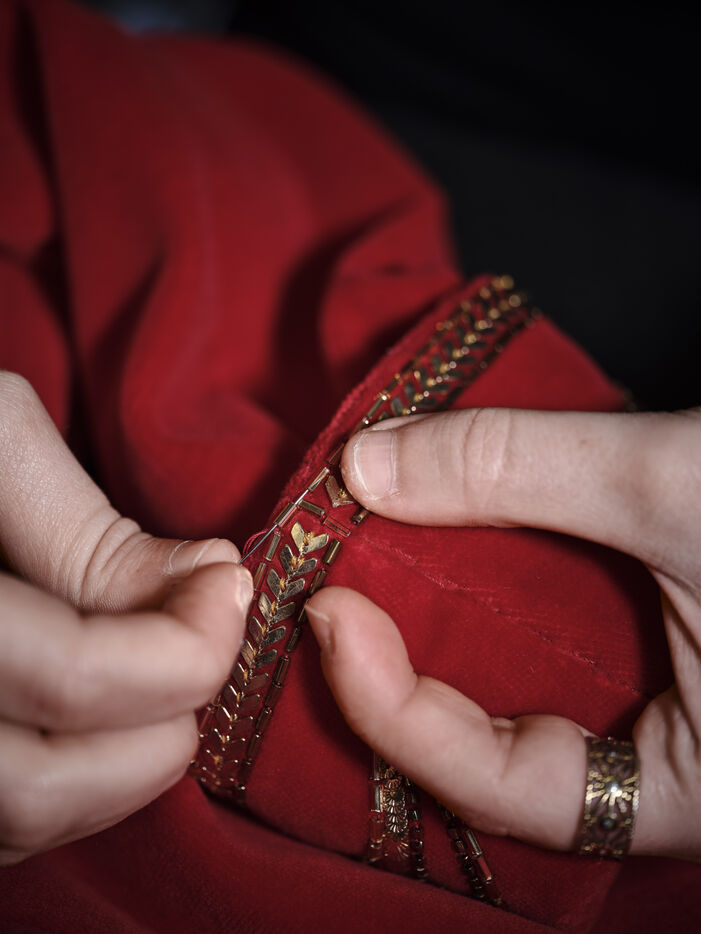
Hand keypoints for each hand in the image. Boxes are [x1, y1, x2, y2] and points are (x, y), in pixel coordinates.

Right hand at [0, 373, 251, 864]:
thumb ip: (88, 530)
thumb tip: (206, 583)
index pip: (70, 677)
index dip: (185, 647)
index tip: (226, 585)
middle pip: (43, 784)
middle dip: (162, 724)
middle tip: (202, 642)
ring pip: (23, 825)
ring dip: (128, 764)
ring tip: (159, 677)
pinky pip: (5, 829)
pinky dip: (81, 785)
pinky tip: (103, 715)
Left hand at [306, 407, 700, 859]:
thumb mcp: (685, 489)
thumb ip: (522, 471)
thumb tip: (369, 463)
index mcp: (695, 787)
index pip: (506, 787)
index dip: (397, 711)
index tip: (329, 614)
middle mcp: (676, 761)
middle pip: (501, 751)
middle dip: (403, 682)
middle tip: (332, 593)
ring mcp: (671, 701)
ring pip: (527, 693)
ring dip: (445, 634)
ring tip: (373, 571)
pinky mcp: (668, 641)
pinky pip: (561, 637)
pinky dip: (498, 593)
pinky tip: (453, 547)